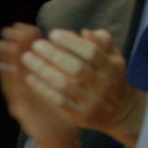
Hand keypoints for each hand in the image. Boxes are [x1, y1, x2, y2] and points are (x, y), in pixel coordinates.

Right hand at [0, 23, 79, 147]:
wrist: (61, 136)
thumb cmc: (67, 105)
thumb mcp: (70, 82)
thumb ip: (71, 62)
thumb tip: (75, 37)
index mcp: (39, 77)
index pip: (32, 53)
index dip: (27, 40)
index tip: (26, 25)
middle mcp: (28, 86)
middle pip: (19, 61)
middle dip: (15, 44)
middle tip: (10, 30)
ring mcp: (22, 97)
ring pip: (13, 74)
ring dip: (7, 58)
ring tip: (3, 43)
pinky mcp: (21, 110)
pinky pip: (14, 91)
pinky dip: (9, 78)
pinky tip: (5, 67)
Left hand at [22, 28, 146, 147]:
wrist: (120, 112)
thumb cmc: (110, 77)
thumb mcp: (113, 59)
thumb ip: (102, 43)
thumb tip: (84, 32)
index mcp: (112, 67)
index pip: (90, 52)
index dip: (71, 42)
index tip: (52, 34)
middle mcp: (103, 84)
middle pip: (75, 68)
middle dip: (53, 54)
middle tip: (35, 44)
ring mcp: (91, 101)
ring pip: (63, 85)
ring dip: (42, 70)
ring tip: (27, 58)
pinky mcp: (80, 115)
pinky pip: (58, 101)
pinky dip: (42, 89)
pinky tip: (29, 78)